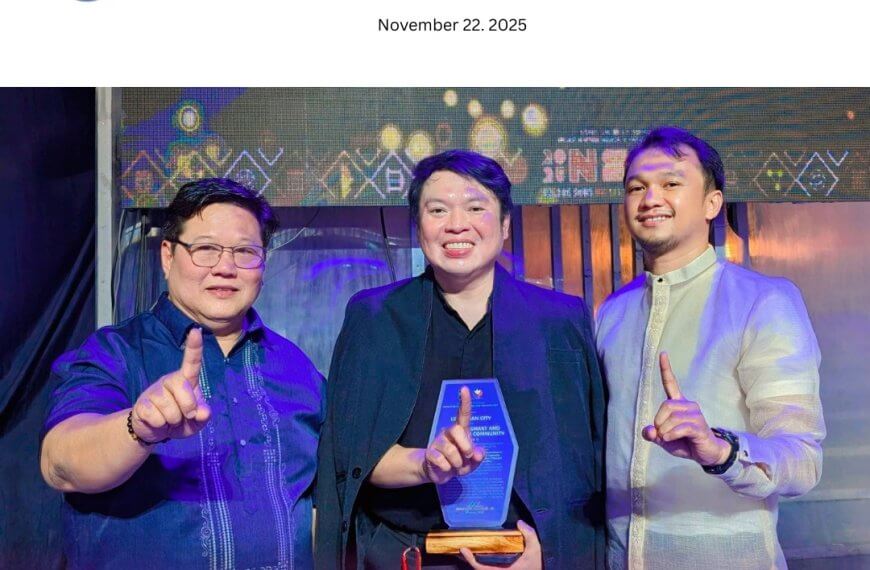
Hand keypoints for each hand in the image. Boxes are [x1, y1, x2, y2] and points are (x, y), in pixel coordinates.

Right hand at [130, 328, 210, 442]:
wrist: (156, 431)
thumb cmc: (180, 419)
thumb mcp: (196, 421)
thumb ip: (203, 415)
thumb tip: (203, 412)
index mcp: (186, 380)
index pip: (191, 362)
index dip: (194, 347)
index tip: (196, 330)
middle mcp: (169, 380)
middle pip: (185, 392)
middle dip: (188, 410)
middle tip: (183, 415)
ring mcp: (154, 391)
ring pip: (171, 410)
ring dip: (173, 420)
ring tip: (169, 419)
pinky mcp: (142, 404)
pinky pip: (157, 418)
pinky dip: (161, 425)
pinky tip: (157, 422)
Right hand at [422, 386, 484, 484]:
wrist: (439, 473)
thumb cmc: (458, 463)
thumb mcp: (472, 463)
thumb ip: (478, 457)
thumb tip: (478, 453)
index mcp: (461, 432)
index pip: (463, 414)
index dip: (465, 402)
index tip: (464, 389)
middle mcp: (448, 433)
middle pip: (456, 429)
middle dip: (465, 445)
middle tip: (468, 456)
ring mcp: (438, 442)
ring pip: (450, 449)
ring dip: (457, 462)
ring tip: (456, 466)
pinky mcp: (430, 453)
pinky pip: (440, 459)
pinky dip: (447, 468)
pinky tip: (446, 468)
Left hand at [460, 520, 541, 569]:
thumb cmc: (535, 569)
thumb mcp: (535, 553)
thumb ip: (530, 537)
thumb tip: (520, 522)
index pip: (480, 569)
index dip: (470, 560)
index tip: (463, 549)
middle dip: (470, 561)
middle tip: (463, 548)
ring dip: (476, 564)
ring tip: (469, 552)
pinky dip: (483, 566)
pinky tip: (482, 557)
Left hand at [642, 352, 730, 466]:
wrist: (705, 454)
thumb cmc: (684, 442)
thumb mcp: (663, 439)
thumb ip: (653, 434)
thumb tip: (649, 431)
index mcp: (678, 404)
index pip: (670, 383)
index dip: (666, 369)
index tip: (663, 353)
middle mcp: (688, 405)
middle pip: (666, 405)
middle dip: (658, 421)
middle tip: (660, 433)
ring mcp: (695, 415)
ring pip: (672, 417)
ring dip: (664, 431)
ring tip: (667, 438)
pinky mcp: (699, 426)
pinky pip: (680, 428)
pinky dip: (671, 435)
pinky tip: (669, 439)